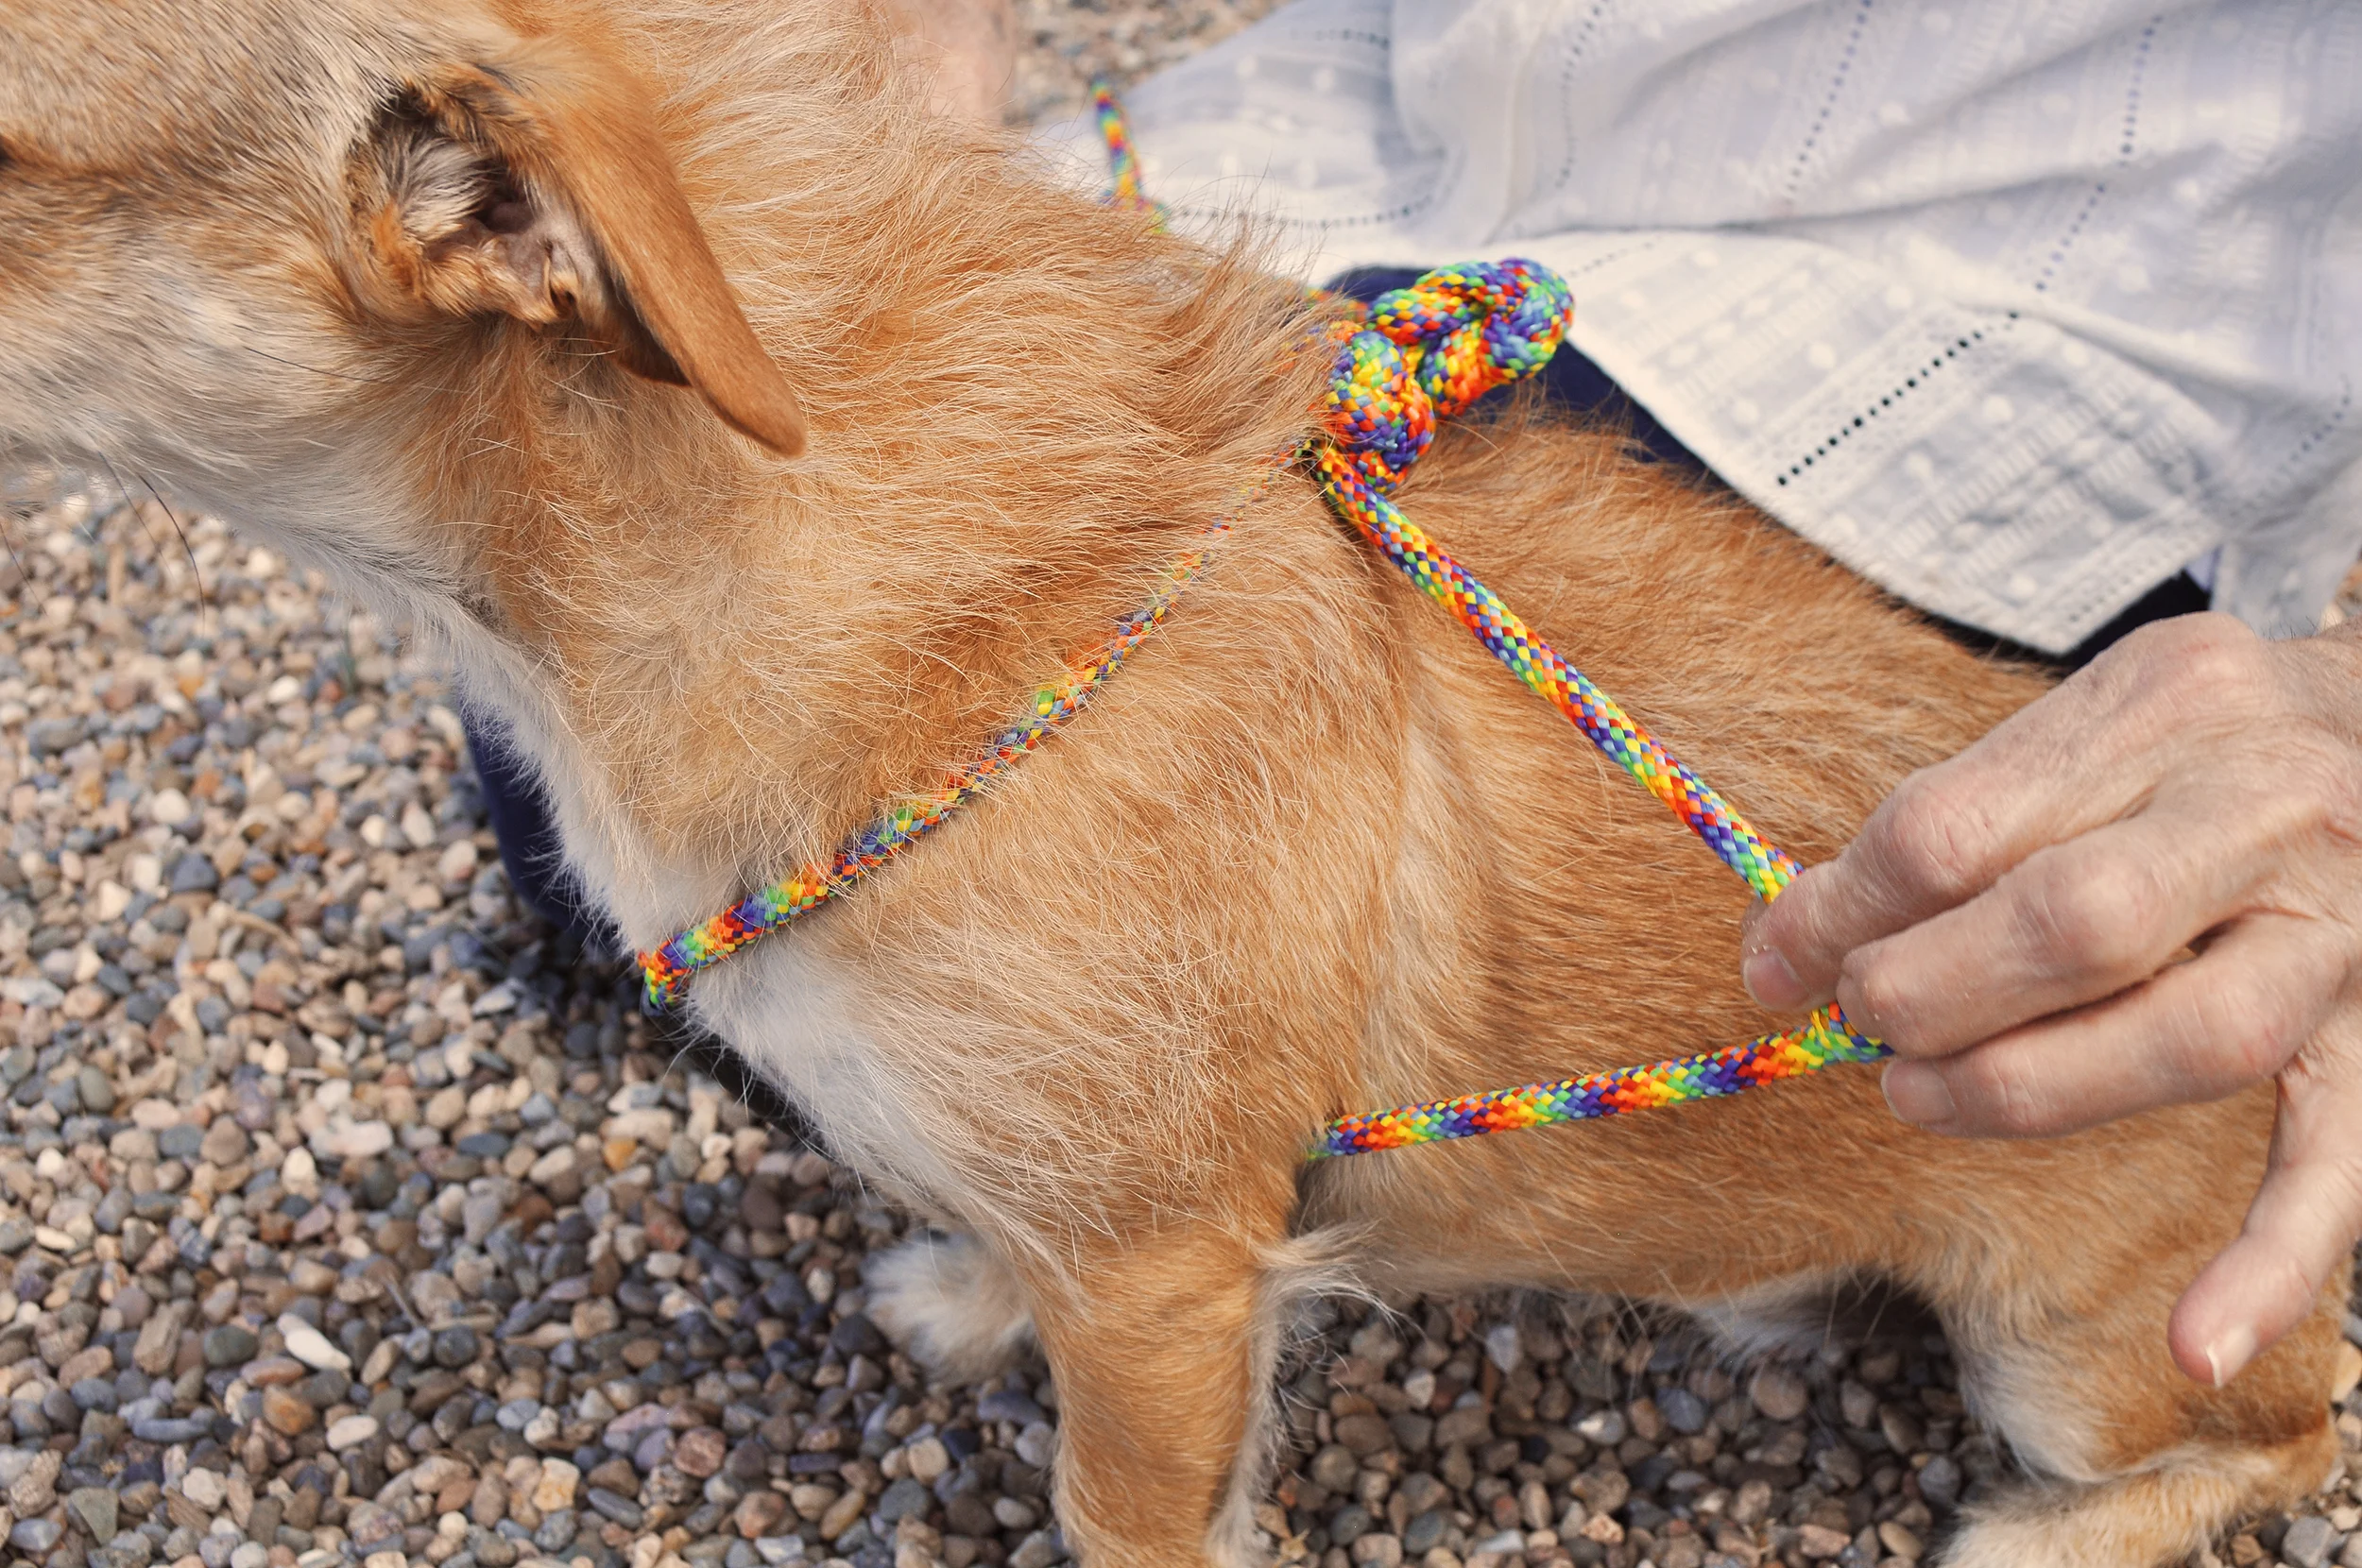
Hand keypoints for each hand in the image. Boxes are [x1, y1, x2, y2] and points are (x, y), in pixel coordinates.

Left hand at [1741, 612, 2361, 1385]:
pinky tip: (2192, 1345)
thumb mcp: (2086, 717)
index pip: (1958, 827)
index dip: (1842, 909)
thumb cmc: (2196, 738)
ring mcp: (2344, 932)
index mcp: (2167, 704)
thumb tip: (1786, 947)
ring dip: (2027, 1090)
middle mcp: (2268, 807)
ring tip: (1918, 1098)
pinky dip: (2268, 1265)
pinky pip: (2337, 1170)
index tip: (1780, 958)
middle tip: (1860, 1023)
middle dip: (1928, 993)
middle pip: (2074, 925)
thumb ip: (1953, 820)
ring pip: (2190, 1041)